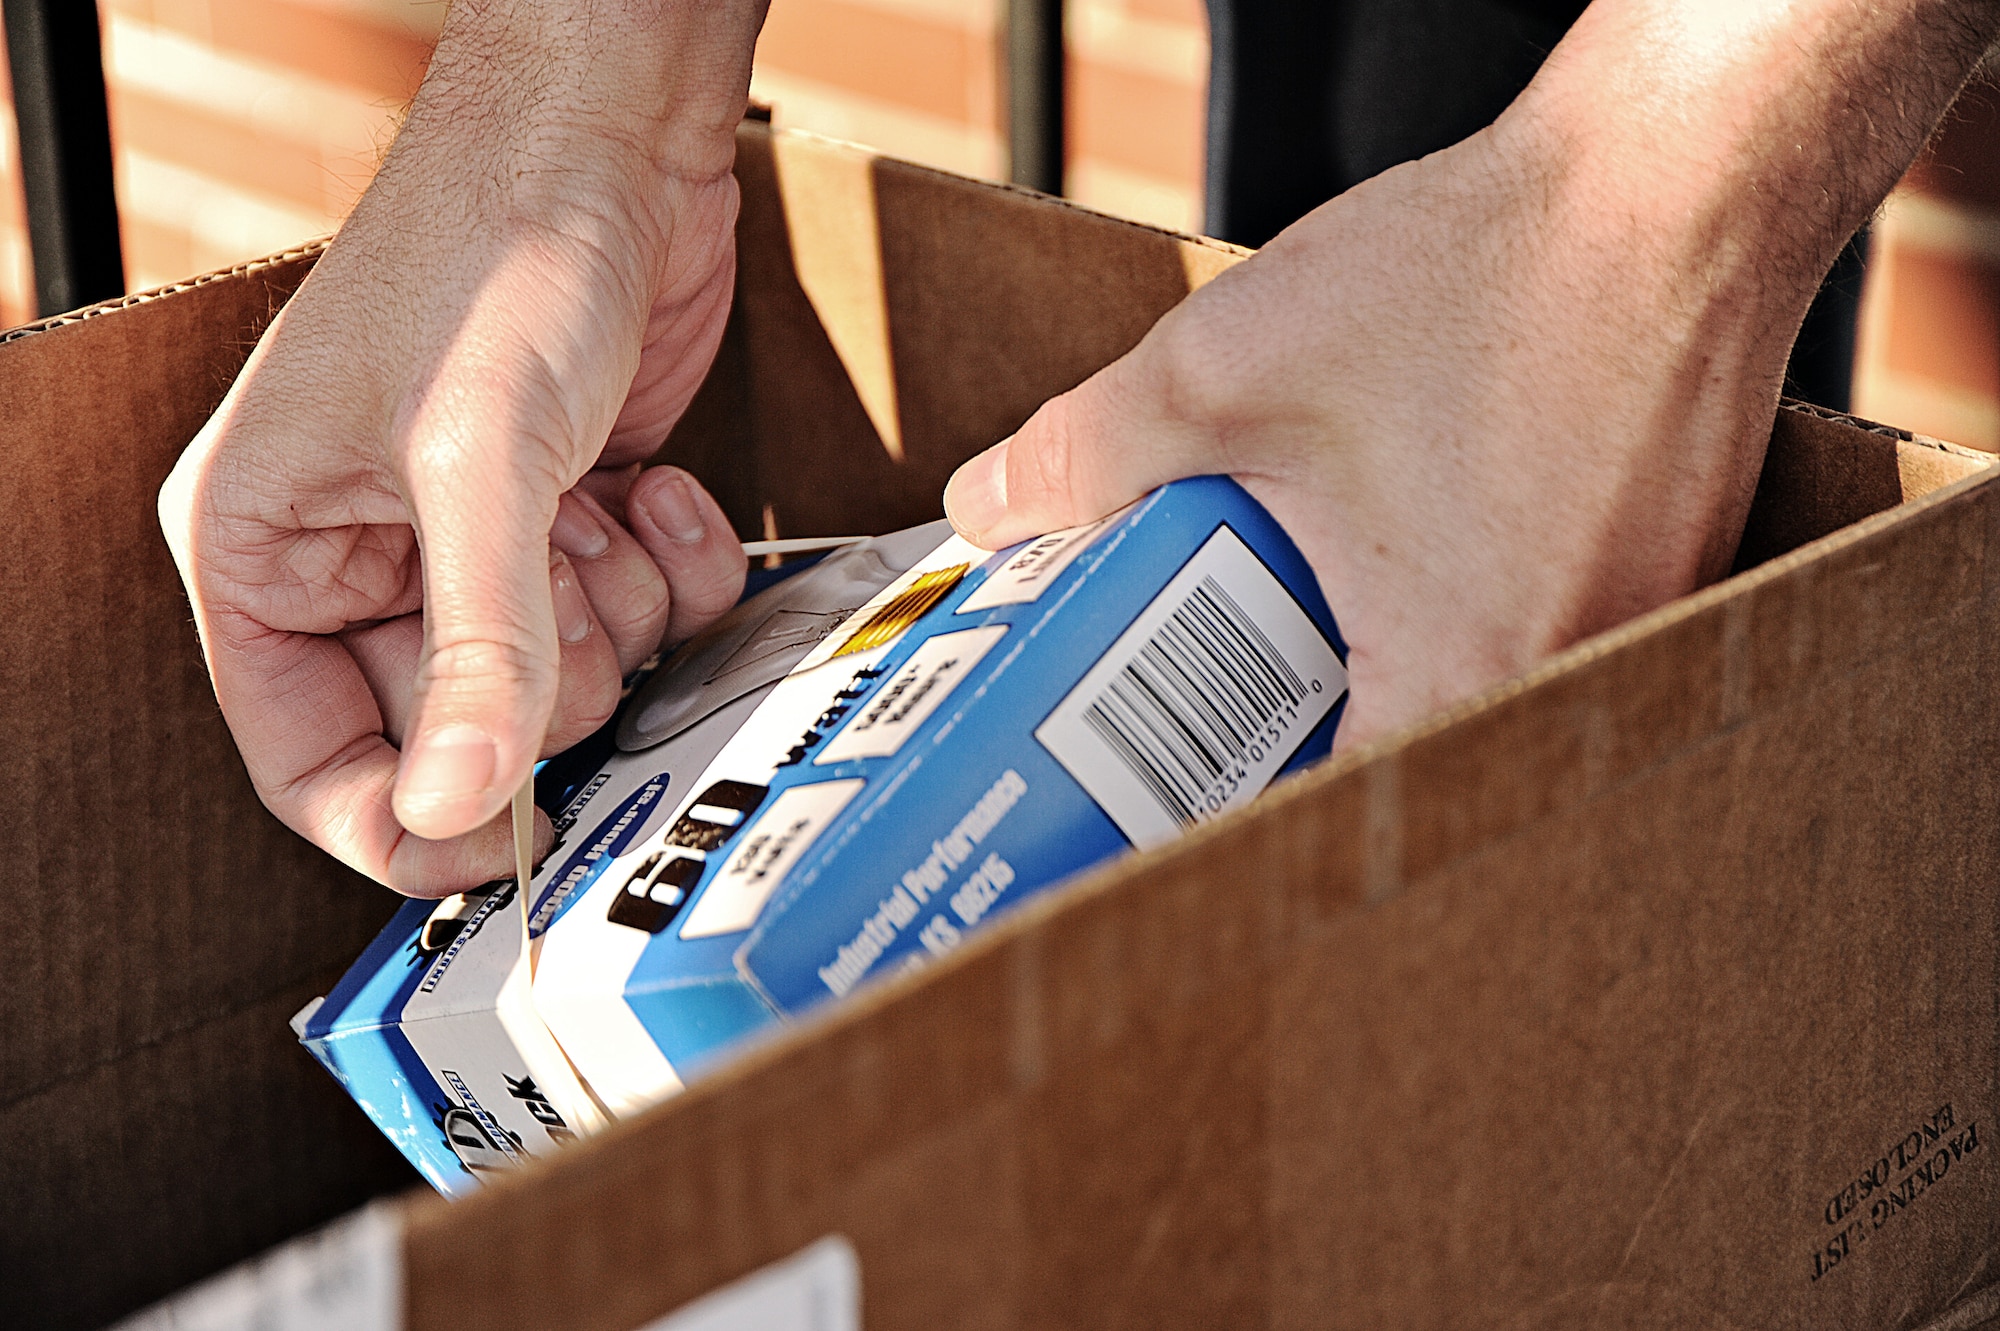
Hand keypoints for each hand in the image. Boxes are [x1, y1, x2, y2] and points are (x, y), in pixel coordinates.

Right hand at [159, 0, 763, 894]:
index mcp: (262, 552)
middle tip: (557, 575)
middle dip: (537, 673)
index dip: (401, 822)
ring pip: (562, 678)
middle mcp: (360, 558)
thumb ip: (474, 650)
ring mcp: (472, 539)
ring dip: (610, 609)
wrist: (607, 143)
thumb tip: (457, 812)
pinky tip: (656, 488)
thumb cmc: (494, 262)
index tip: (498, 851)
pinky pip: (637, 616)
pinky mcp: (567, 513)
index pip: (309, 761)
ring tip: (596, 503)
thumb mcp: (475, 467)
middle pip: (455, 728)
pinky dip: (670, 569)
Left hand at [945, 0, 1998, 750]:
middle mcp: (1563, 688)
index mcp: (1458, 681)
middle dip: (1285, 739)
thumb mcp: (1229, 370)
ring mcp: (1630, 633)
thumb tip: (985, 510)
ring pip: (1462, 699)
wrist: (1676, 181)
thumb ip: (1085, 455)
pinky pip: (1528, 632)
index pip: (1320, 824)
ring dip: (1367, 671)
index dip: (1223, 821)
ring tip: (1285, 618)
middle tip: (1195, 706)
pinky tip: (1397, 542)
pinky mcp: (1660, 573)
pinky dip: (1449, 609)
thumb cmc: (1483, 274)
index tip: (1158, 809)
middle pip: (1392, 768)